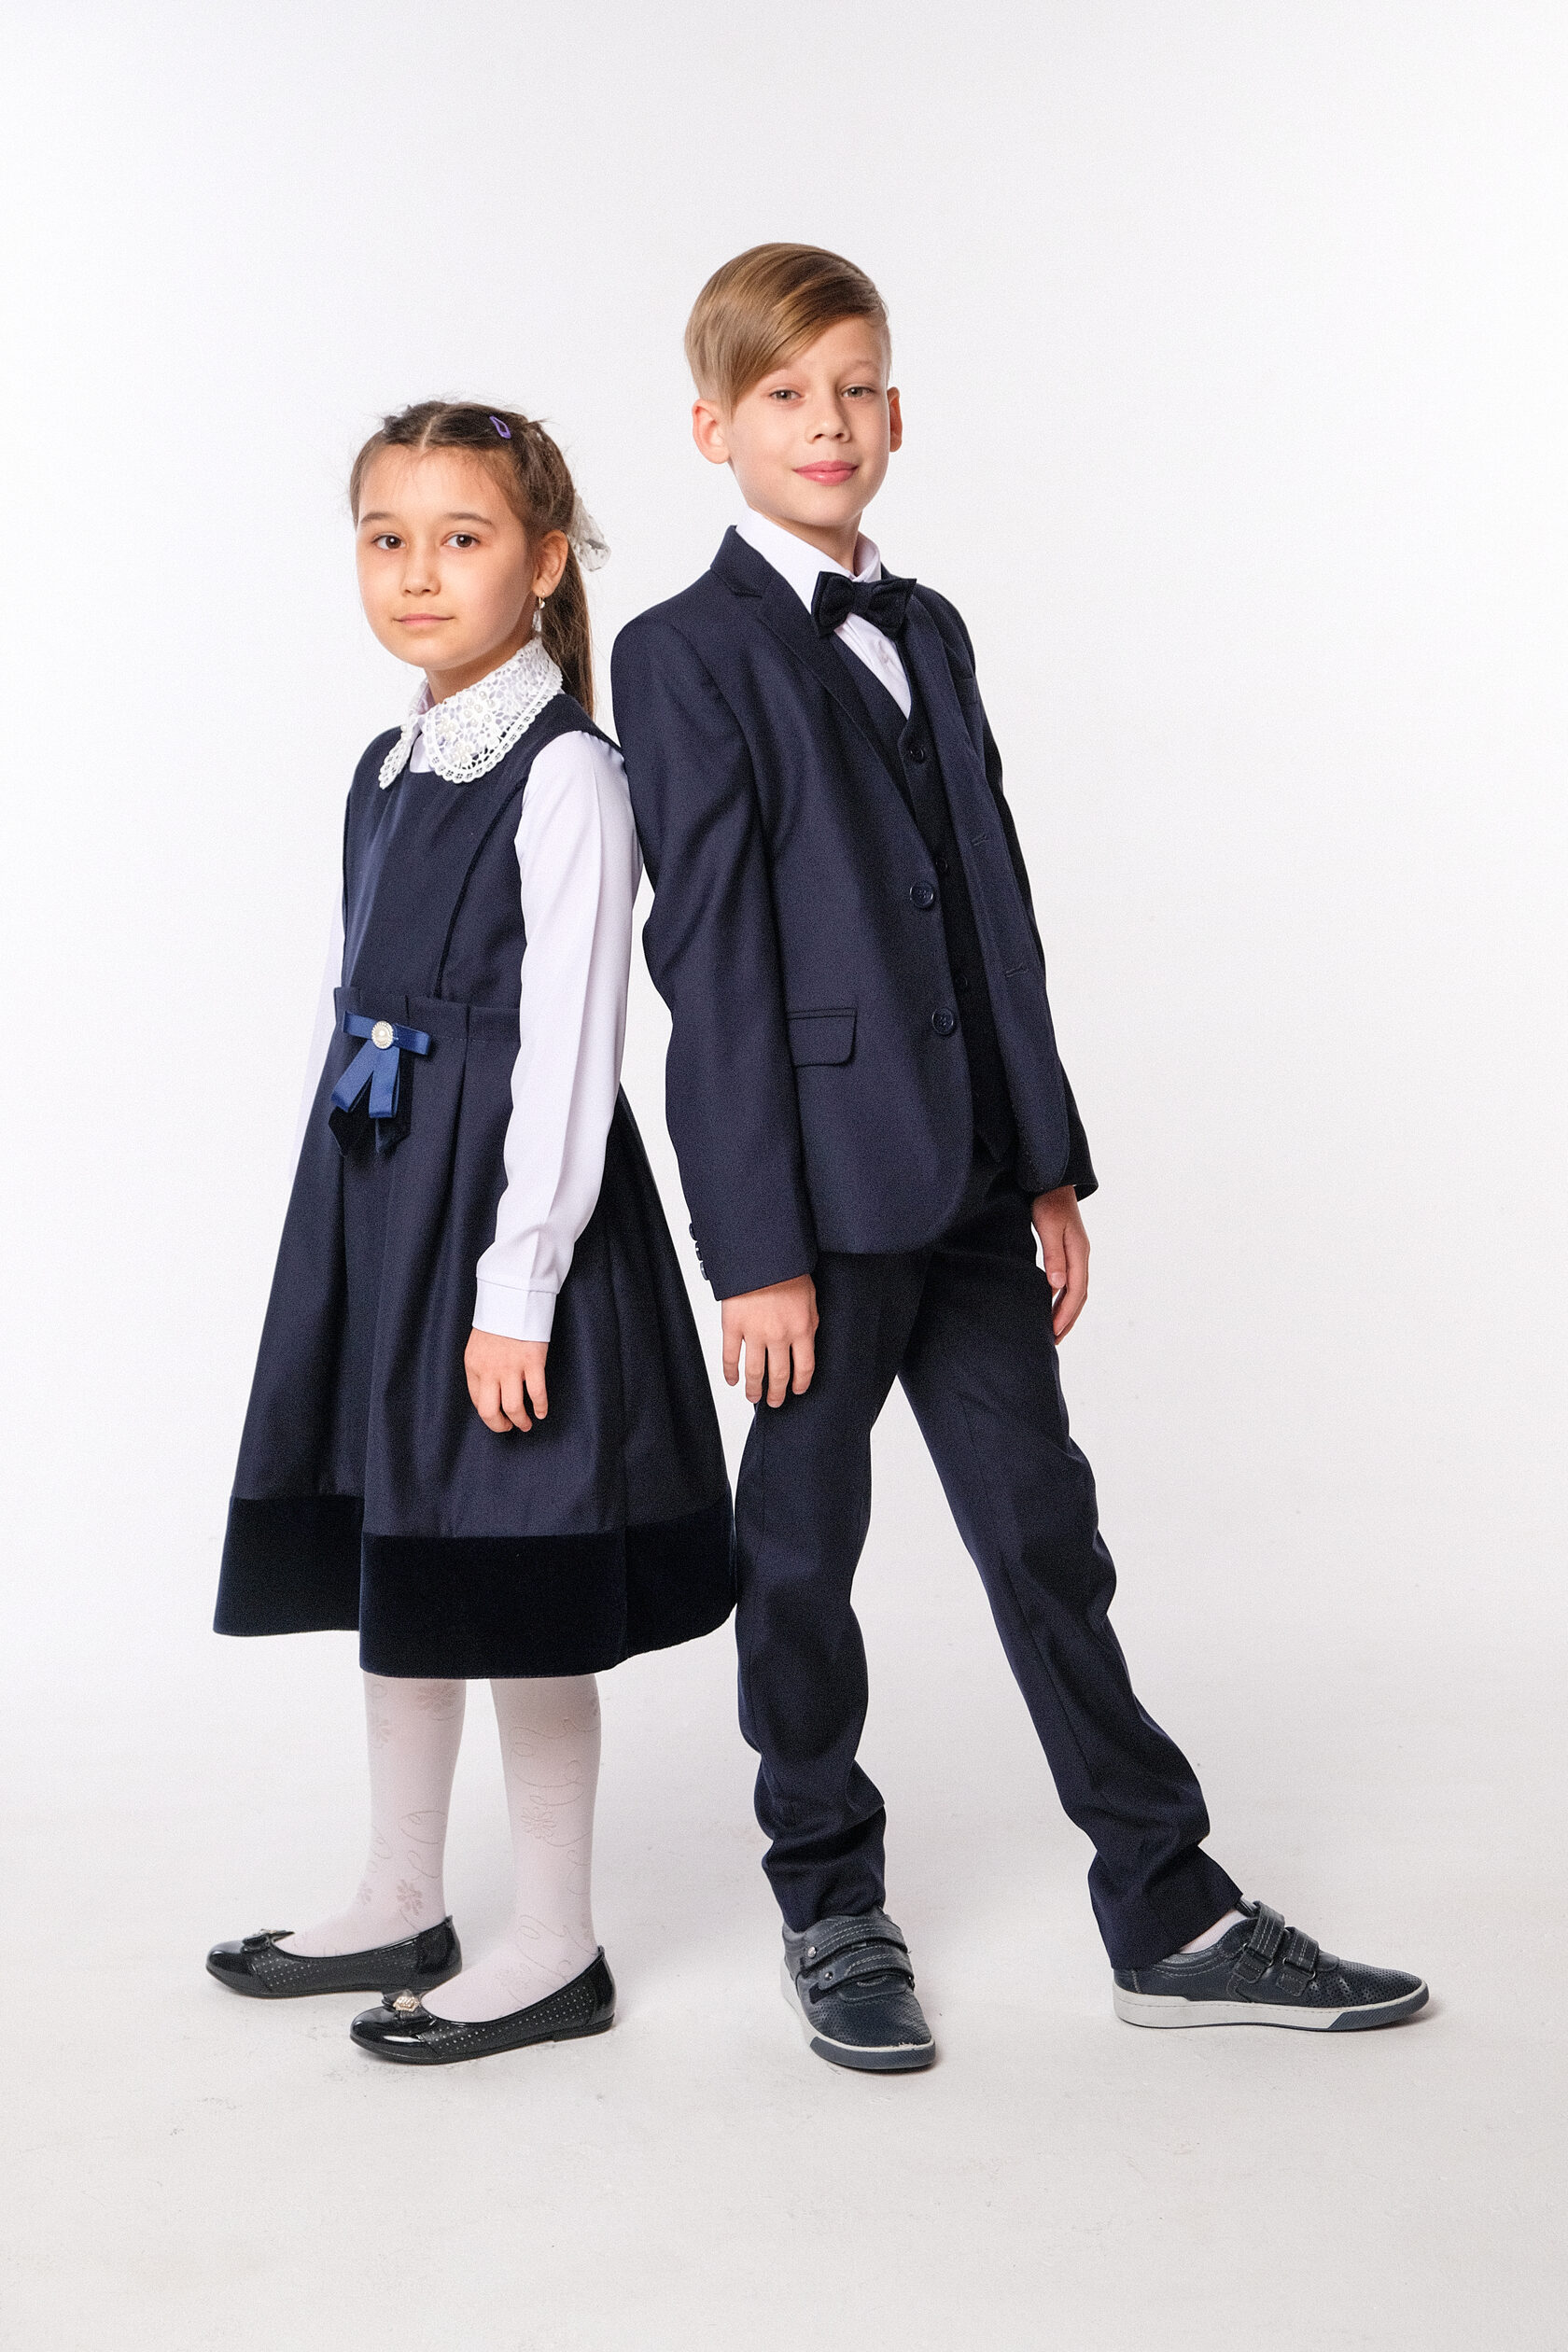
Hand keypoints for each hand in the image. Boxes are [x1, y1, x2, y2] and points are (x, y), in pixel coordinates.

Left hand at [464, 1329, 548, 1432]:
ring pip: (513, 1408)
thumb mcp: (479, 1345)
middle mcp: (489, 1370)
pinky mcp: (532, 1362)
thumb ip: (482, 1367)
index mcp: (473, 1365)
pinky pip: (537, 1393)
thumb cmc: (498, 1320)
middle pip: (490, 1411)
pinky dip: (540, 1407)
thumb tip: (492, 1393)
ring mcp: (511, 1367)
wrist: (513, 1297)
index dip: (488, 1415)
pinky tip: (541, 1411)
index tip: (498, 1418)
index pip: (477, 1401)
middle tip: (510, 1427)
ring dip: (521, 1420)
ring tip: (526, 1423)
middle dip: (500, 1425)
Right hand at [721, 1274, 818, 1406]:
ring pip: (754, 1372)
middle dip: (777, 1393)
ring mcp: (754, 1333)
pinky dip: (730, 1372)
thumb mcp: (810, 1298)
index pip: (804, 1367)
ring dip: (754, 1389)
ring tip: (754, 1397)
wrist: (762, 1255)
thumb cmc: (788, 1270)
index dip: (801, 1384)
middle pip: (779, 1375)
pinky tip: (732, 1381)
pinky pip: (730, 1356)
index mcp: (802, 1329)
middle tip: (775, 1402)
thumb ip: (808, 1323)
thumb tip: (807, 1343)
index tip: (797, 1390)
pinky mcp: (732, 1326)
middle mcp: (779, 1336)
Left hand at [1031, 1186, 1089, 1340]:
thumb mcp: (1048, 1226)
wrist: (1051, 1178)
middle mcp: (1082, 1255)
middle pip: (1079, 1296)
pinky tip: (1052, 1305)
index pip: (1076, 1292)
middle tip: (1053, 1342)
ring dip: (1067, 1312)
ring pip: (1076, 1291)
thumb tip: (1058, 1286)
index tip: (1053, 1333)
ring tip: (1054, 1331)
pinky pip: (1070, 1282)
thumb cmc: (1047, 1200)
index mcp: (1079, 1252)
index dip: (1065, 1314)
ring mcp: (1077, 1253)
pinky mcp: (1069, 1251)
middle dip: (1067, 1320)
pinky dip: (1063, 1298)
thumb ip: (1053, 1255)